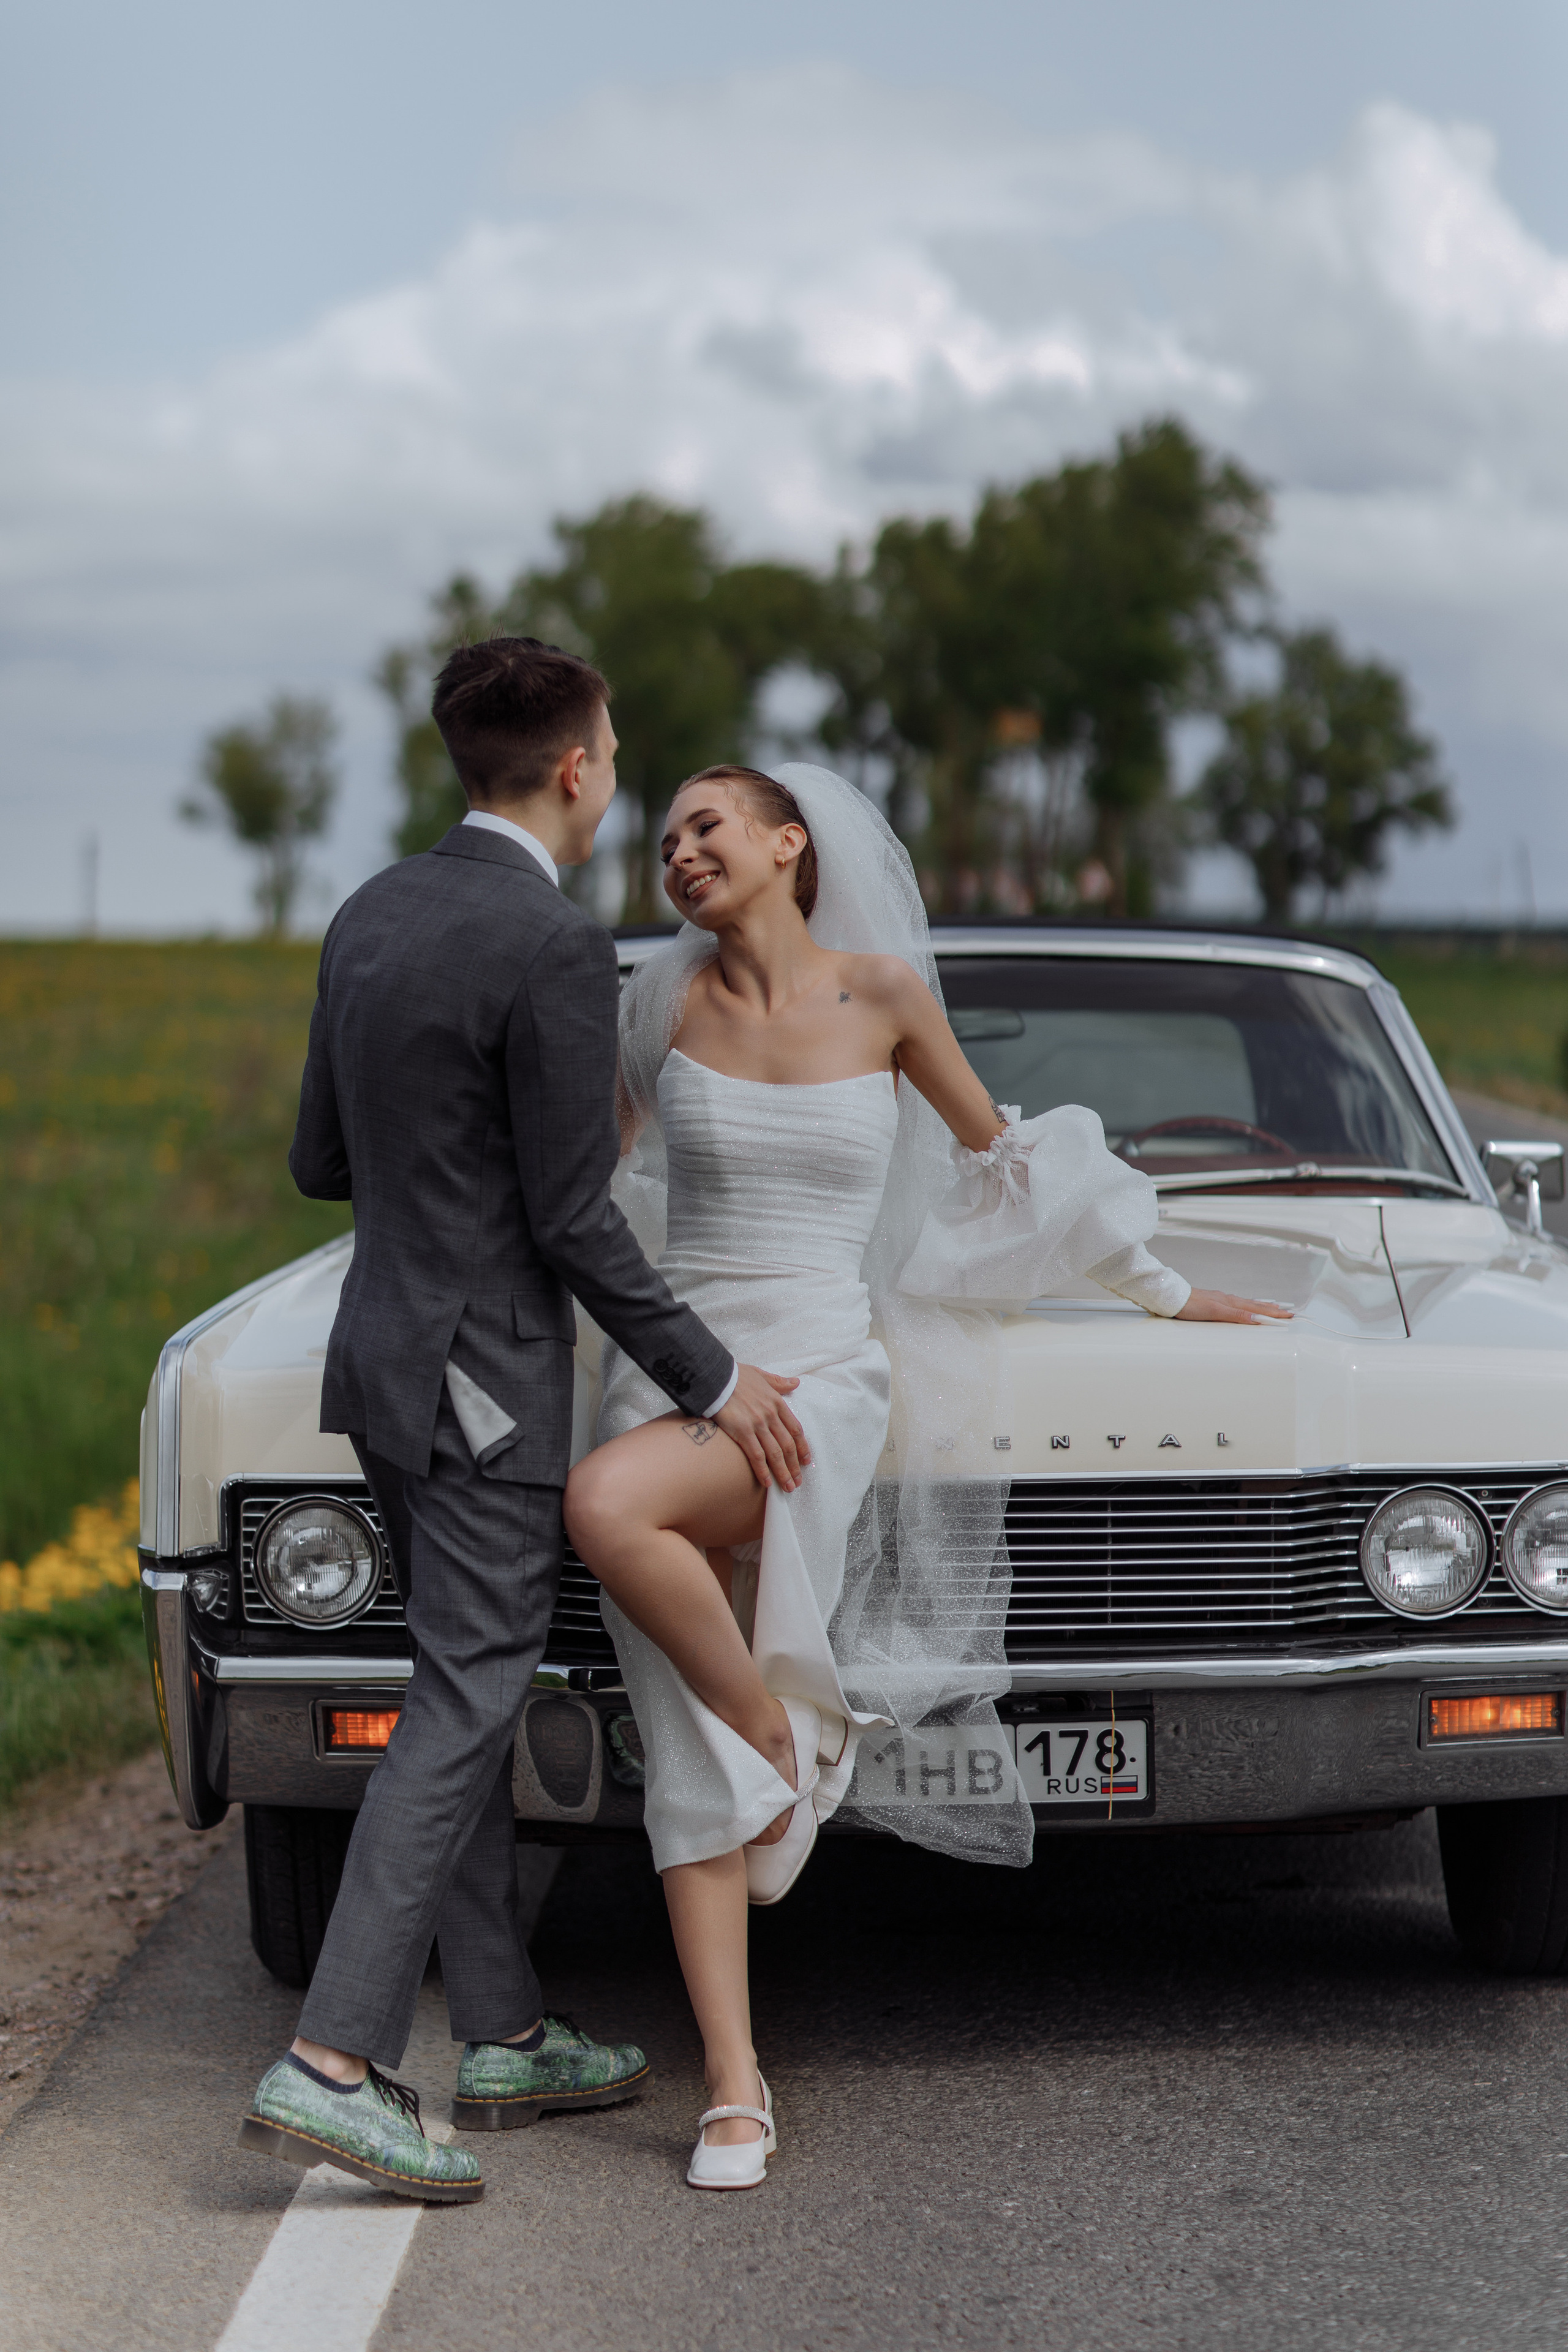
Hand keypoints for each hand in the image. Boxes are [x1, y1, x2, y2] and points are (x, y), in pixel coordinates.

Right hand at [713, 1366, 811, 1490]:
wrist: (715, 1376)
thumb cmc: (735, 1375)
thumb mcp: (761, 1374)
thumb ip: (778, 1382)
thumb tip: (795, 1382)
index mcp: (777, 1402)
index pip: (795, 1429)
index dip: (802, 1447)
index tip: (806, 1461)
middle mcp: (770, 1415)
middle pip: (788, 1445)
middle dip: (794, 1466)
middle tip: (797, 1481)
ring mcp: (757, 1424)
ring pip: (775, 1453)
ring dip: (783, 1472)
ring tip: (787, 1487)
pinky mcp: (742, 1431)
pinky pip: (756, 1455)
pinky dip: (763, 1470)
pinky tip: (766, 1482)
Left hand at [1175, 1288, 1293, 1324]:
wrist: (1172, 1298)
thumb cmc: (1190, 1305)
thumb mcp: (1215, 1312)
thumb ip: (1236, 1315)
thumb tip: (1256, 1317)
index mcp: (1232, 1303)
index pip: (1258, 1310)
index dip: (1274, 1315)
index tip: (1290, 1317)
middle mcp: (1229, 1300)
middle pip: (1256, 1305)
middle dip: (1274, 1310)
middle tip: (1290, 1313)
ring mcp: (1222, 1300)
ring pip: (1248, 1303)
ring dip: (1263, 1307)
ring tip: (1275, 1308)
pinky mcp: (1214, 1302)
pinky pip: (1238, 1304)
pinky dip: (1248, 1305)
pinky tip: (1247, 1306)